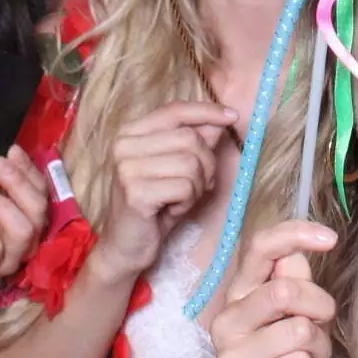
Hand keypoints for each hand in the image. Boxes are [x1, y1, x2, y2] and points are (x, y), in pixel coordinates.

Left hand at [0, 148, 48, 303]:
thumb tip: (11, 154)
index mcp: (26, 217)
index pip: (42, 193)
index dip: (30, 171)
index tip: (12, 152)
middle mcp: (24, 240)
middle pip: (40, 212)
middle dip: (20, 184)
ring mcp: (7, 259)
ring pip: (24, 232)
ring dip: (4, 206)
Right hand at [89, 101, 235, 278]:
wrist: (126, 246)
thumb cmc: (155, 205)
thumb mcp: (178, 168)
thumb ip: (197, 141)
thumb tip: (223, 118)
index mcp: (131, 132)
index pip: (175, 110)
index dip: (207, 112)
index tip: (233, 116)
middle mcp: (124, 145)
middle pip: (190, 138)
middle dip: (205, 164)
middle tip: (195, 187)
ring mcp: (127, 168)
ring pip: (190, 163)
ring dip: (195, 187)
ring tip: (178, 200)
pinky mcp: (135, 192)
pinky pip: (184, 187)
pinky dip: (187, 202)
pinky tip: (170, 210)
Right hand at [213, 220, 337, 357]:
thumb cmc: (292, 357)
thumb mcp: (302, 313)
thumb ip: (297, 279)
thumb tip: (300, 248)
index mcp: (239, 293)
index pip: (259, 248)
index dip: (295, 234)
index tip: (331, 238)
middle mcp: (226, 320)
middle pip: (287, 290)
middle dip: (319, 307)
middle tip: (319, 325)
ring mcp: (229, 357)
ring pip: (299, 331)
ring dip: (318, 346)